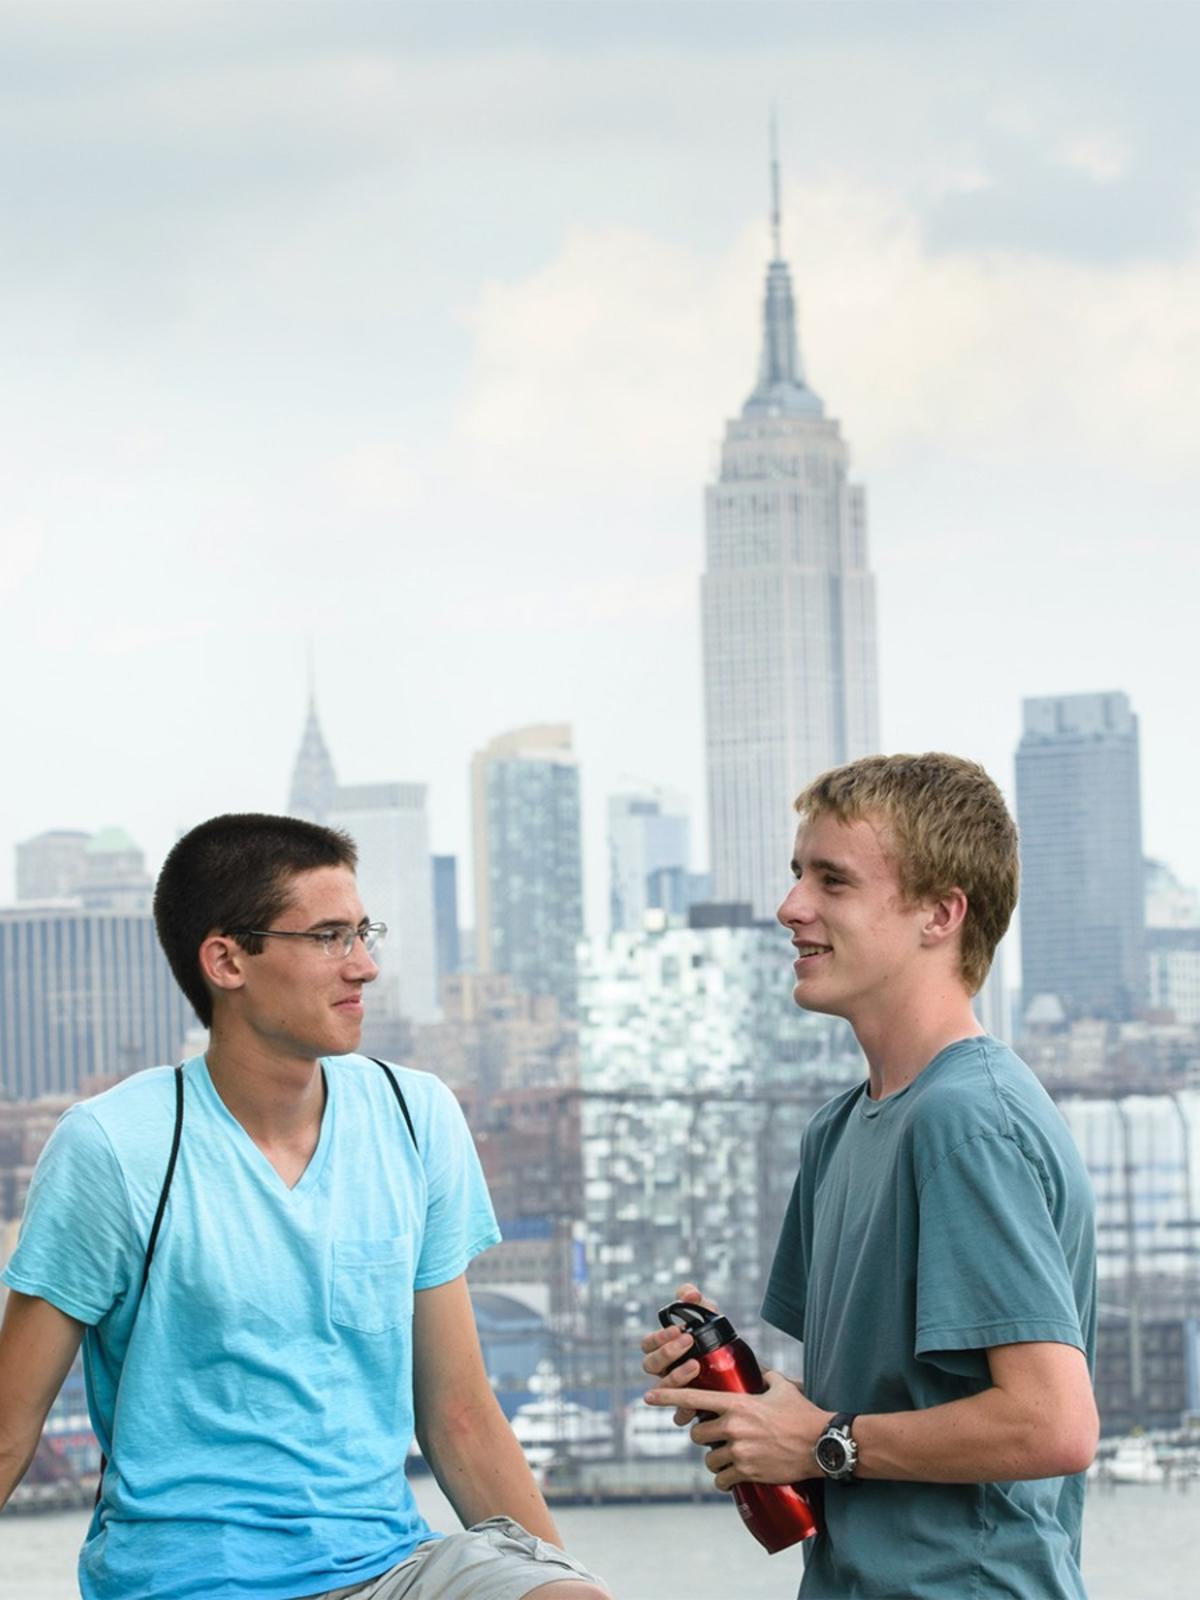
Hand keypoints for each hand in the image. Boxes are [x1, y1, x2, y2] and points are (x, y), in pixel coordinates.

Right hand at [639, 1282, 715, 1427]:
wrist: (737, 1368)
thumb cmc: (713, 1337)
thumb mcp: (707, 1315)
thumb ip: (695, 1300)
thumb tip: (691, 1294)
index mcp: (662, 1348)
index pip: (648, 1344)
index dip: (659, 1337)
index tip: (678, 1328)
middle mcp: (663, 1370)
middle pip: (649, 1364)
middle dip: (667, 1352)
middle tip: (688, 1340)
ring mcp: (673, 1390)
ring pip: (661, 1388)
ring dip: (675, 1375)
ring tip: (695, 1364)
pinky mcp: (687, 1408)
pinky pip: (678, 1415)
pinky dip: (685, 1410)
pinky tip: (698, 1400)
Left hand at [644, 1369, 824, 1491]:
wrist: (821, 1443)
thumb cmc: (802, 1414)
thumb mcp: (781, 1387)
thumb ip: (765, 1377)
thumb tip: (760, 1371)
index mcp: (737, 1403)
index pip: (694, 1398)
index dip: (668, 1396)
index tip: (649, 1397)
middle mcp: (733, 1426)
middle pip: (698, 1434)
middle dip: (703, 1437)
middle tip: (717, 1439)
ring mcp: (740, 1451)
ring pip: (709, 1460)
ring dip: (715, 1461)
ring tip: (728, 1460)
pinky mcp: (748, 1472)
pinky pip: (723, 1480)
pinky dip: (725, 1480)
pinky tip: (732, 1478)